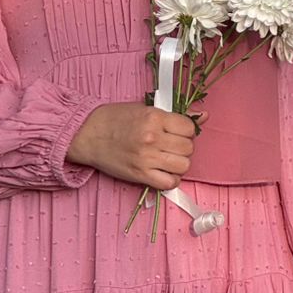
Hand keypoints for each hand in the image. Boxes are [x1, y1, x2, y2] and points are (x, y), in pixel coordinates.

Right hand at [67, 102, 205, 189]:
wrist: (87, 134)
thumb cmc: (114, 119)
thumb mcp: (145, 110)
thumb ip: (174, 116)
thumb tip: (204, 116)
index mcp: (154, 117)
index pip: (189, 128)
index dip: (186, 132)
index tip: (177, 133)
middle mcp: (152, 137)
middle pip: (188, 148)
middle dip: (183, 148)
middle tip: (170, 147)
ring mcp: (147, 157)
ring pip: (183, 166)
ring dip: (178, 164)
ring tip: (167, 160)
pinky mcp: (140, 174)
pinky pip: (169, 183)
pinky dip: (170, 180)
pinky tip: (163, 173)